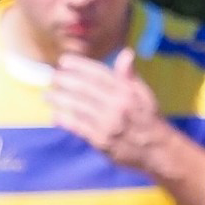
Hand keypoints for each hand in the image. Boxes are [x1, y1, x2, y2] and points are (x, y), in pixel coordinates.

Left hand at [46, 51, 172, 171]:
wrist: (157, 150)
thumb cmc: (148, 119)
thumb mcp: (144, 94)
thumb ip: (130, 75)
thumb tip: (125, 53)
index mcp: (126, 92)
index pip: (98, 74)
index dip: (79, 65)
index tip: (64, 61)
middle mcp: (116, 107)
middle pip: (85, 89)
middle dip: (65, 80)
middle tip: (52, 76)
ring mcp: (108, 125)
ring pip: (78, 107)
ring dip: (60, 99)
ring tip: (48, 95)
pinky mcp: (101, 142)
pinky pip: (79, 128)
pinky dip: (66, 121)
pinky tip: (56, 115)